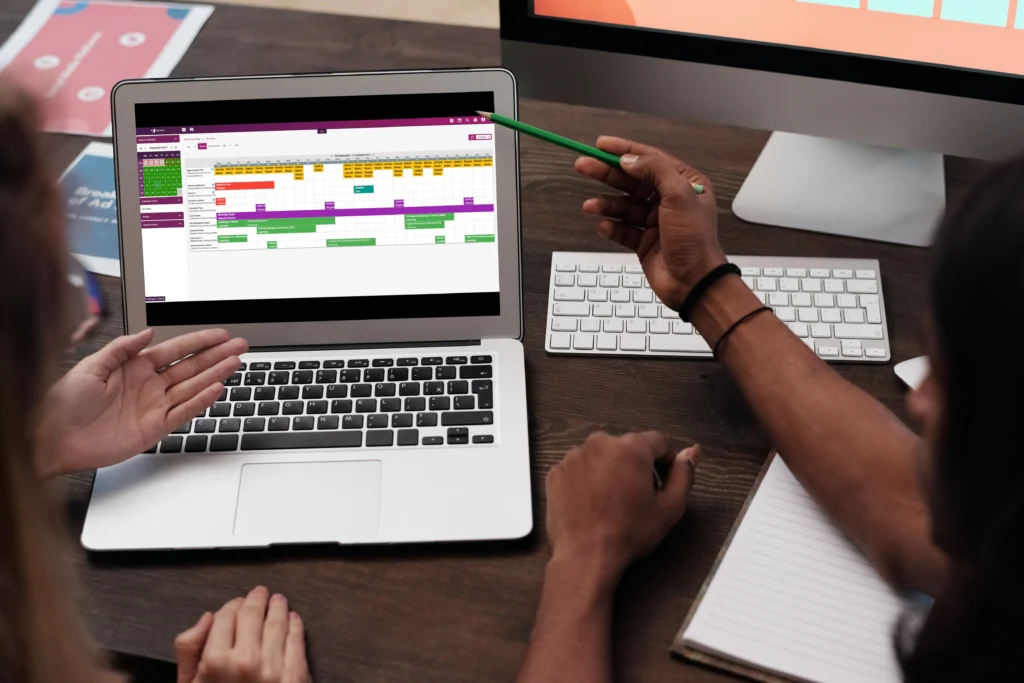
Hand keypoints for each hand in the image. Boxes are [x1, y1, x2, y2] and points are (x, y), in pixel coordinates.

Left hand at [36, 328, 246, 476]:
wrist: (56, 437)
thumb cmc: (66, 401)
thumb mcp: (92, 365)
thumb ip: (122, 348)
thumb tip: (148, 333)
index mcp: (135, 367)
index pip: (175, 350)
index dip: (199, 342)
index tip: (219, 334)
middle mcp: (149, 385)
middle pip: (191, 367)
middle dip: (216, 356)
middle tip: (239, 346)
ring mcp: (155, 406)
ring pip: (193, 387)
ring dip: (215, 375)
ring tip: (235, 363)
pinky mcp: (155, 427)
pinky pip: (184, 412)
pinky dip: (201, 401)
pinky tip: (216, 389)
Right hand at [175, 587, 310, 682]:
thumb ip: (189, 649)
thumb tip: (206, 617)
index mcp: (215, 661)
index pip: (227, 615)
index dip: (232, 605)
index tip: (236, 604)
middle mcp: (246, 661)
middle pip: (253, 614)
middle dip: (256, 600)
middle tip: (260, 593)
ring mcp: (273, 668)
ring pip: (278, 622)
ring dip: (278, 607)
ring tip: (278, 602)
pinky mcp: (296, 677)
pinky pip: (297, 641)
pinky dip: (296, 626)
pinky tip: (294, 620)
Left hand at [546, 431, 700, 583]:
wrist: (585, 556)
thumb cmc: (629, 533)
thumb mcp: (669, 508)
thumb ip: (684, 475)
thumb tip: (691, 452)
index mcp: (630, 447)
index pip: (657, 441)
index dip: (665, 462)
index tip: (662, 484)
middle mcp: (600, 443)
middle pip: (627, 447)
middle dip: (636, 466)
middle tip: (637, 497)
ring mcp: (574, 456)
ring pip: (601, 456)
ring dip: (609, 471)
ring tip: (612, 502)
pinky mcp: (556, 472)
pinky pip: (579, 469)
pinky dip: (586, 480)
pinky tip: (591, 504)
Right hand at [575, 137, 725, 308]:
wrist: (694, 283)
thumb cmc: (695, 240)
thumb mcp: (679, 195)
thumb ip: (654, 171)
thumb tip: (629, 159)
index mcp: (685, 183)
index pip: (650, 159)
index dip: (624, 150)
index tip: (601, 144)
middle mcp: (669, 200)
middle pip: (632, 180)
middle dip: (606, 174)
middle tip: (583, 166)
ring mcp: (656, 221)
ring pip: (624, 205)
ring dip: (606, 204)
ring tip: (589, 206)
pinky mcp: (645, 242)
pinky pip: (623, 229)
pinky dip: (612, 227)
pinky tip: (603, 226)